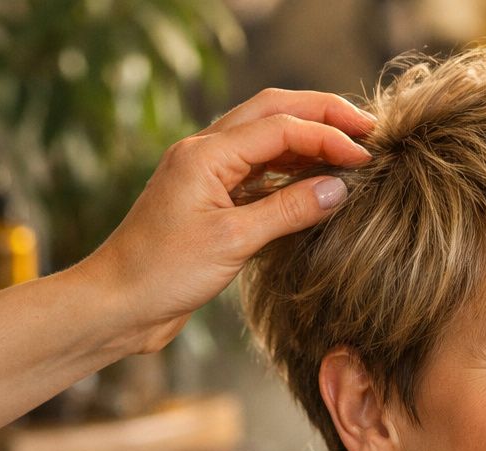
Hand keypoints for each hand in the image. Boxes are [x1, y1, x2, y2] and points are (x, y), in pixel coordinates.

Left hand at [76, 88, 373, 353]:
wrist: (118, 305)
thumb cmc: (163, 273)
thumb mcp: (233, 242)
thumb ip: (288, 211)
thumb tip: (339, 189)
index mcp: (205, 154)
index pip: (280, 126)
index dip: (327, 137)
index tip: (365, 156)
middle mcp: (204, 153)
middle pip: (272, 111)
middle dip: (321, 114)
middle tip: (367, 128)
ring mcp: (206, 175)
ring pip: (264, 138)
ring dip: (307, 139)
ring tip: (348, 151)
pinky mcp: (210, 201)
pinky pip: (257, 172)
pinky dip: (290, 170)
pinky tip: (315, 183)